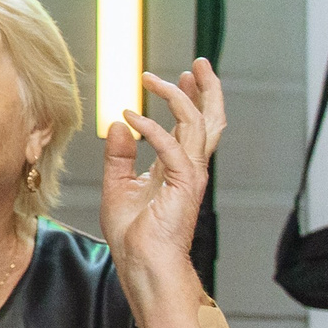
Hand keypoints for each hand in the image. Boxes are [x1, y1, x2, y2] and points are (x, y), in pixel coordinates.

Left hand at [101, 58, 228, 291]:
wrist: (142, 264)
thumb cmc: (132, 235)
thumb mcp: (118, 186)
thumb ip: (119, 155)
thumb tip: (119, 123)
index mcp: (177, 167)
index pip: (191, 125)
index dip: (188, 98)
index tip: (181, 76)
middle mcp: (189, 168)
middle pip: (209, 120)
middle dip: (206, 89)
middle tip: (198, 63)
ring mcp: (189, 175)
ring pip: (197, 125)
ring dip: (176, 98)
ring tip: (152, 79)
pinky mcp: (183, 184)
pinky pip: (172, 147)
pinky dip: (151, 128)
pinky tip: (131, 116)